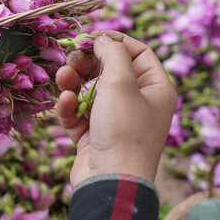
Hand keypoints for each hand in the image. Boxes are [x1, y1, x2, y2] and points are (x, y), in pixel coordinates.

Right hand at [56, 30, 177, 185]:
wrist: (112, 182)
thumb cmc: (124, 130)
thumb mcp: (121, 83)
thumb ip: (113, 53)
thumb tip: (103, 39)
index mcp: (156, 89)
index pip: (138, 52)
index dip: (114, 41)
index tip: (89, 36)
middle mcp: (138, 103)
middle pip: (110, 70)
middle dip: (88, 62)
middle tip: (71, 57)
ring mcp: (115, 120)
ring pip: (90, 90)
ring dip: (73, 82)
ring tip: (62, 78)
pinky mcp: (94, 135)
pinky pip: (79, 113)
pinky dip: (70, 106)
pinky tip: (64, 104)